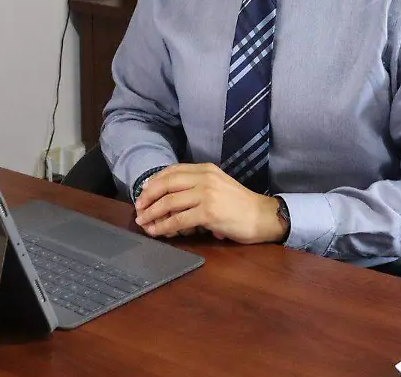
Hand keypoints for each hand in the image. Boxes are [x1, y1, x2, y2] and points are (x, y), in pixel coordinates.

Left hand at [134, 164, 286, 244]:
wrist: (262, 217)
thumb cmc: (240, 205)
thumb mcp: (218, 186)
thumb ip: (197, 187)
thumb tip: (168, 199)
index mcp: (206, 169)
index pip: (173, 171)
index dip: (154, 182)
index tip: (143, 192)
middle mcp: (205, 178)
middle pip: (166, 184)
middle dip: (148, 197)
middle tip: (138, 209)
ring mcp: (206, 194)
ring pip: (169, 202)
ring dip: (152, 214)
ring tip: (143, 222)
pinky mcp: (208, 213)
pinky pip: (178, 219)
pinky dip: (164, 226)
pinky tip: (158, 231)